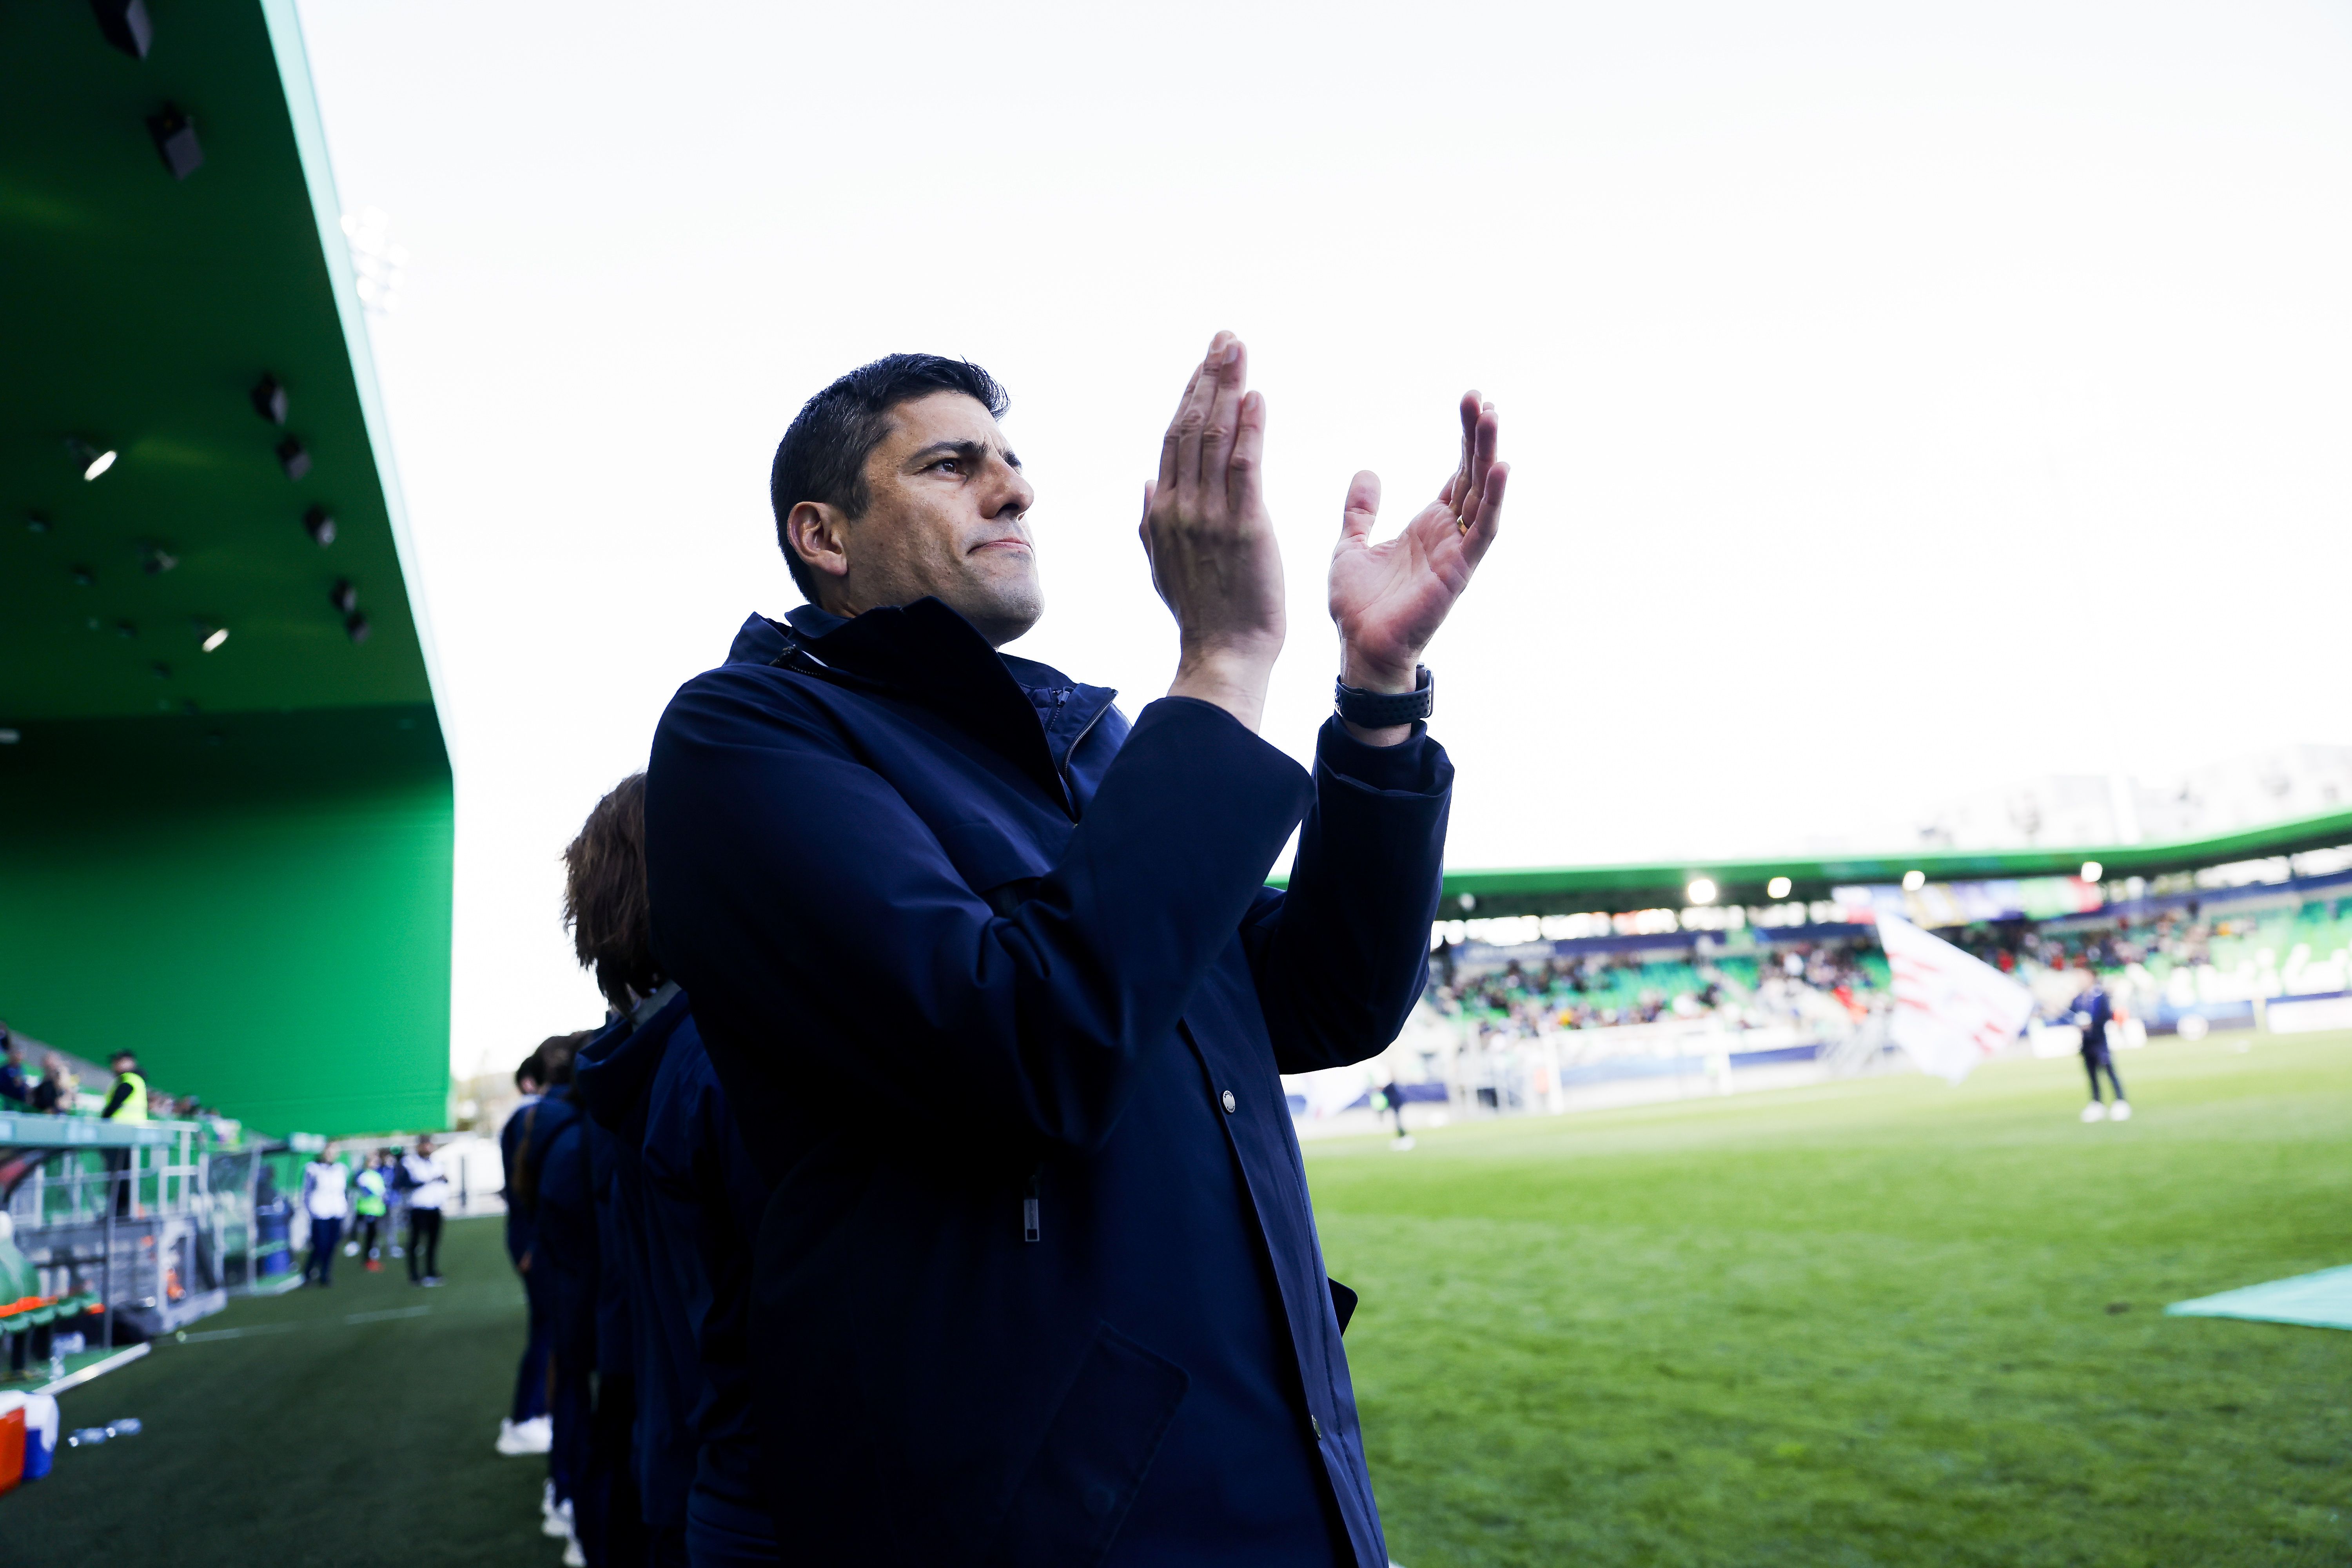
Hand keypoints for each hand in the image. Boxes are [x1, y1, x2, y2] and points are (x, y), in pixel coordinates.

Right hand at [1140, 332, 1285, 730]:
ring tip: (1238, 350)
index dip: (1191, 396)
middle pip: (1191, 428)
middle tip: (1225, 338)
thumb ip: (1151, 522)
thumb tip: (1148, 481)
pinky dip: (1248, 430)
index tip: (1206, 361)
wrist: (1223, 654)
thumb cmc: (1203, 613)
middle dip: (1208, 377)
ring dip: (1227, 388)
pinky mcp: (1244, 529)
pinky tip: (1254, 397)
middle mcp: (1180, 506)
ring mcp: (1209, 517)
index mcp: (1162, 511)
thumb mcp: (1164, 565)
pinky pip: (1244, 469)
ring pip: (1214, 439)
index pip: (1175, 440)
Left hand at [1327, 391, 1507, 740]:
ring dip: (1489, 455)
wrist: (1359, 647)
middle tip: (1480, 397)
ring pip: (1482, 494)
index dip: (1463, 438)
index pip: (1455, 472)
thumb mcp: (1351, 544)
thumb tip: (1367, 472)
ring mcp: (1458, 551)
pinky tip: (1502, 466)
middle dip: (1477, 436)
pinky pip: (1483, 530)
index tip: (1468, 400)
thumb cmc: (1358, 606)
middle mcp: (1449, 534)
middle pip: (1472, 475)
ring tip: (1492, 415)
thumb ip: (1362, 510)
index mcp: (1428, 526)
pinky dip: (1494, 499)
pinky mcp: (1460, 570)